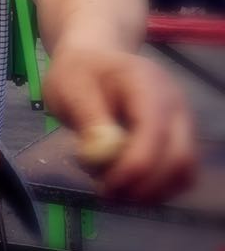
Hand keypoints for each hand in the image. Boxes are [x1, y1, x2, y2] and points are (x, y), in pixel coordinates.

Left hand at [42, 46, 196, 203]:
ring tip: (110, 186)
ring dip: (149, 190)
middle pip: (178, 158)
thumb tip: (102, 151)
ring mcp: (182, 123)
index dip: (134, 166)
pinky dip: (154, 187)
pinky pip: (178, 174)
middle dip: (143, 185)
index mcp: (146, 84)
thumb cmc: (78, 72)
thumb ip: (86, 118)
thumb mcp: (68, 87)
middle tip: (105, 193)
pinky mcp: (179, 139)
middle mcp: (174, 104)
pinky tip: (124, 183)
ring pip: (183, 172)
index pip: (154, 132)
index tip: (105, 185)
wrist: (94, 58)